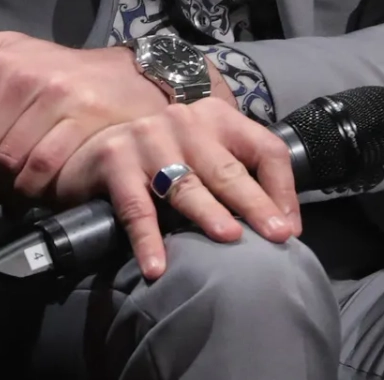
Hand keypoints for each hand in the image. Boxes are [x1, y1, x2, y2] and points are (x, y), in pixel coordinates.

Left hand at [0, 28, 173, 203]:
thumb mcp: (9, 47)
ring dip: (2, 192)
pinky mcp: (87, 125)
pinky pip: (46, 169)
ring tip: (0, 202)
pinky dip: (33, 191)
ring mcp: (58, 102)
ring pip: (11, 162)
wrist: (132, 77)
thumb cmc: (59, 67)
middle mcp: (26, 79)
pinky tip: (30, 198)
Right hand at [52, 98, 300, 280]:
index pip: (263, 148)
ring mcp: (146, 138)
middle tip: (275, 235)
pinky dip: (147, 238)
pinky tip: (157, 266)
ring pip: (184, 183)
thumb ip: (243, 178)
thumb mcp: (207, 156)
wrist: (94, 148)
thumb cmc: (166, 158)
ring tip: (228, 236)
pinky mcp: (114, 159)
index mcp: (216, 117)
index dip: (282, 189)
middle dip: (253, 203)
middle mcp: (183, 121)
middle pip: (226, 168)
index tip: (289, 228)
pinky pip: (136, 206)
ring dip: (207, 211)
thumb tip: (286, 226)